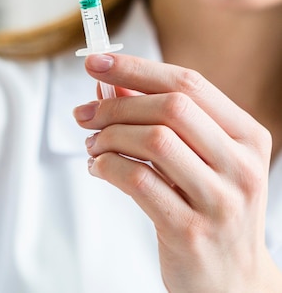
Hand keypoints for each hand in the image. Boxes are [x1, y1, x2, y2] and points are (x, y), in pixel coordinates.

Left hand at [73, 53, 281, 291]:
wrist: (233, 283)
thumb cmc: (210, 207)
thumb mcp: (198, 156)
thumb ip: (159, 116)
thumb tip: (109, 82)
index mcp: (248, 136)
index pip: (189, 83)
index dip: (136, 68)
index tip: (96, 62)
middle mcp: (242, 165)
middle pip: (171, 107)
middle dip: (117, 104)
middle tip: (85, 113)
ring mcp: (220, 200)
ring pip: (154, 140)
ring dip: (109, 136)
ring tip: (93, 144)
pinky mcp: (191, 231)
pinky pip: (137, 180)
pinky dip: (107, 166)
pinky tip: (99, 168)